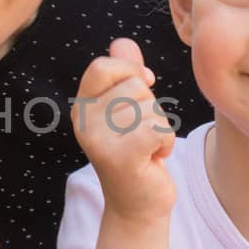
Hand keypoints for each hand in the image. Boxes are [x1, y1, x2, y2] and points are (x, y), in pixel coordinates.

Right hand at [71, 38, 176, 220]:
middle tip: (141, 135)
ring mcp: (98, 141)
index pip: (103, 66)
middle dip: (151, 108)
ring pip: (150, 109)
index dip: (130, 71)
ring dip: (161, 128)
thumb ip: (126, 75)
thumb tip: (122, 43)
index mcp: (82, 106)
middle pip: (134, 87)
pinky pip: (158, 129)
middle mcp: (83, 122)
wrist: (137, 205)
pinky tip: (155, 158)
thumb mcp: (129, 110)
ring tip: (147, 148)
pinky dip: (166, 143)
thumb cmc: (137, 153)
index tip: (144, 87)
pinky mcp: (119, 158)